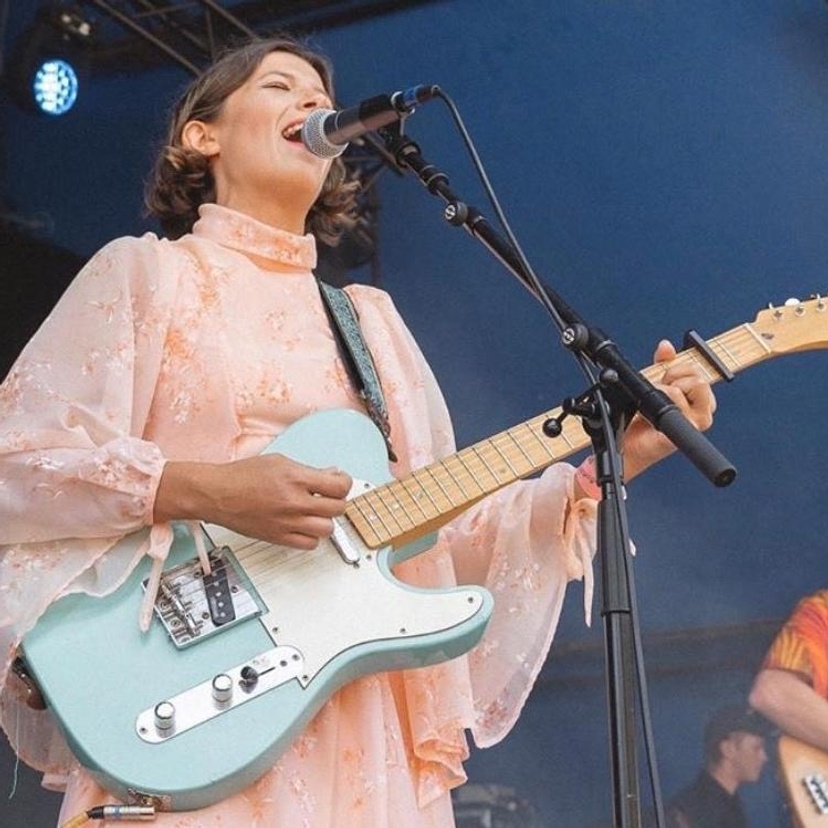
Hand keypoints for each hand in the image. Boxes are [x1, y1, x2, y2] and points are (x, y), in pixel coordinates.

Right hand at [155, 453, 351, 547]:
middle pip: (337, 508)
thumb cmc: (242, 476)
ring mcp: (287, 522)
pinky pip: (309, 544)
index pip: (339, 486)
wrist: (216, 493)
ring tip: (317, 512)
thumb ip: (307, 471)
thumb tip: (331, 476)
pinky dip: (312, 536)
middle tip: (328, 496)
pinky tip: (304, 526)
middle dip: (337, 500)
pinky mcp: (278, 538)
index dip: (344, 483)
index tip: (339, 482)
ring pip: (327, 529)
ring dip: (326, 520)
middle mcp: (293, 502)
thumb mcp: (279, 461)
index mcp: (295, 478)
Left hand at [623, 339, 716, 479]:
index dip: (680, 369)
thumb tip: (666, 346)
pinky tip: (646, 416)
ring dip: (661, 393)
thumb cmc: (641, 417)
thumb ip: (662, 363)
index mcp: (701, 399)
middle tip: (658, 391)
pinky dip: (652, 409)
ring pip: (683, 390)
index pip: (699, 371)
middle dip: (672, 380)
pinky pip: (672, 410)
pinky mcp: (680, 436)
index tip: (666, 377)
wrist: (626, 442)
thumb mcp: (653, 382)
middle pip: (698, 380)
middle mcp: (703, 412)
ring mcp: (694, 425)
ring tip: (651, 405)